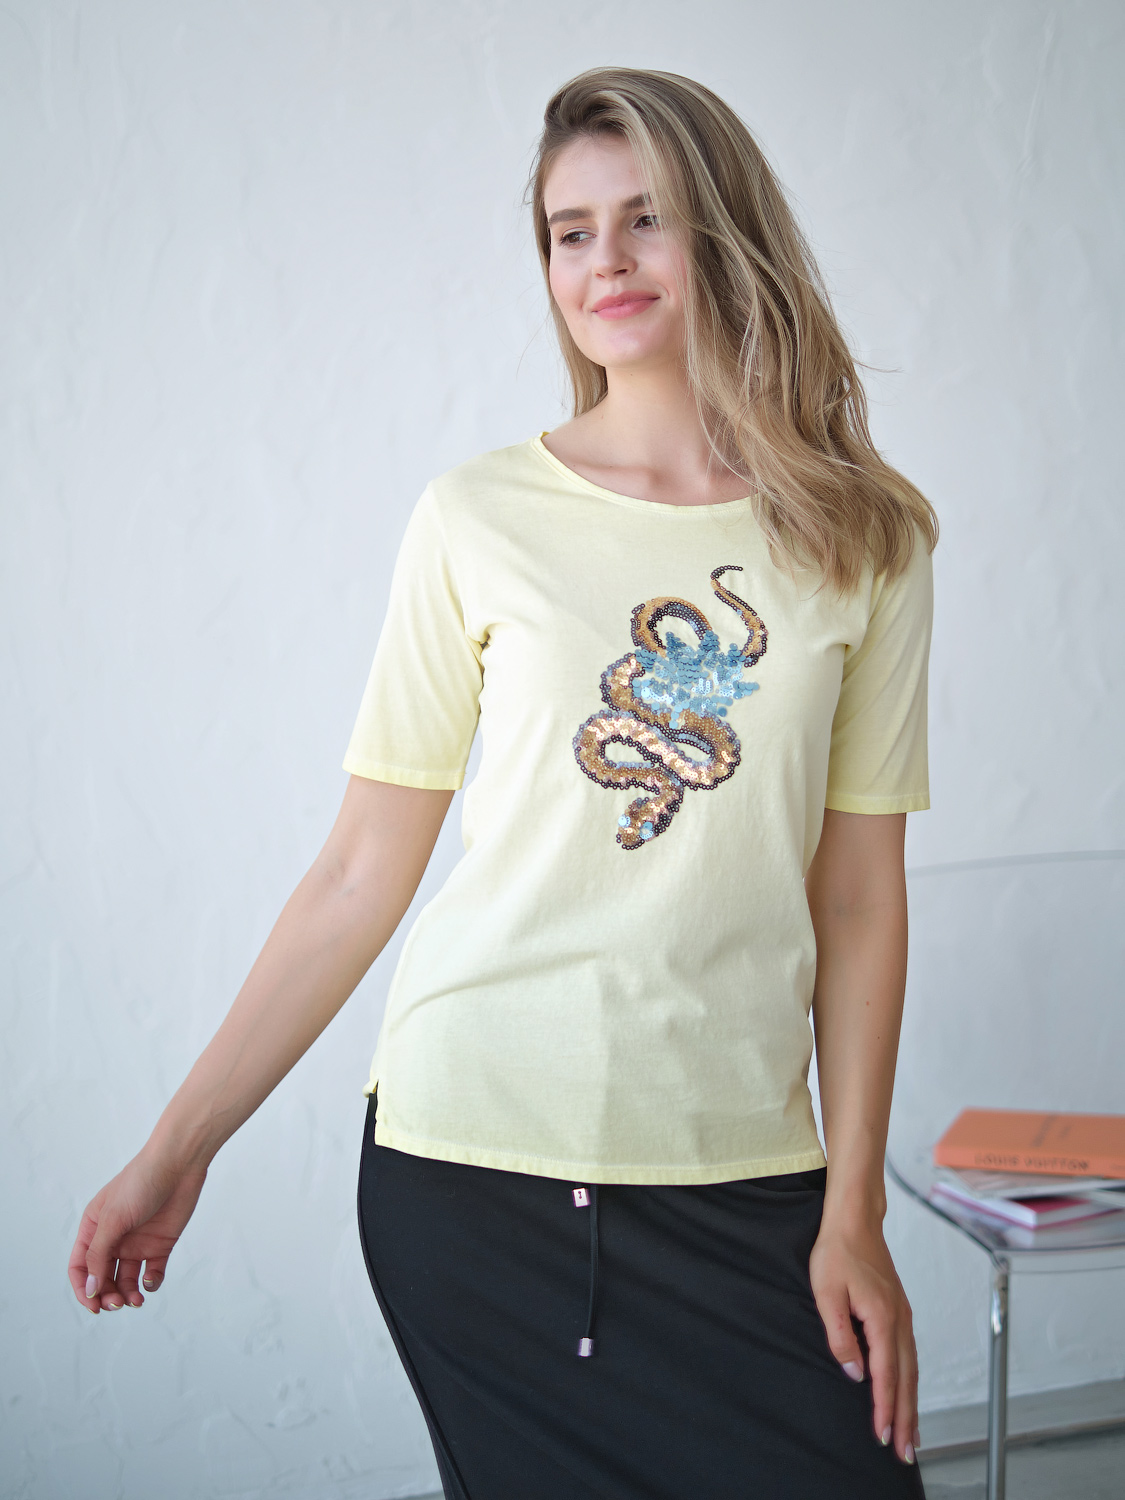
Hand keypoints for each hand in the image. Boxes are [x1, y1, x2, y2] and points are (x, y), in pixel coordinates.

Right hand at [68, 1152, 207, 1312]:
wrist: (179, 1164)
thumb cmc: (140, 1183)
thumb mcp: (113, 1219)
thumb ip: (99, 1254)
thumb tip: (89, 1289)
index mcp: (94, 1229)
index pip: (80, 1267)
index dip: (83, 1290)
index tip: (94, 1306)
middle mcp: (114, 1239)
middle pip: (103, 1278)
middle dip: (107, 1295)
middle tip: (117, 1304)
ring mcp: (137, 1243)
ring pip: (127, 1280)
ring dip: (128, 1294)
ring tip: (136, 1300)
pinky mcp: (161, 1245)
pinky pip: (152, 1273)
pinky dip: (151, 1283)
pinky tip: (151, 1280)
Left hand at [809, 1215, 918, 1464]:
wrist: (854, 1219)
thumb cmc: (837, 1251)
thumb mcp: (826, 1292)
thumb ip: (839, 1334)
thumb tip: (854, 1374)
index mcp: (882, 1318)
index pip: (885, 1374)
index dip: (884, 1408)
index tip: (882, 1436)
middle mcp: (899, 1320)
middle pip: (906, 1379)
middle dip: (906, 1418)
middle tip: (905, 1453)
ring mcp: (902, 1315)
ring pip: (911, 1369)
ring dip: (912, 1404)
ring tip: (912, 1436)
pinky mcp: (899, 1311)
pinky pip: (909, 1355)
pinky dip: (911, 1381)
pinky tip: (908, 1392)